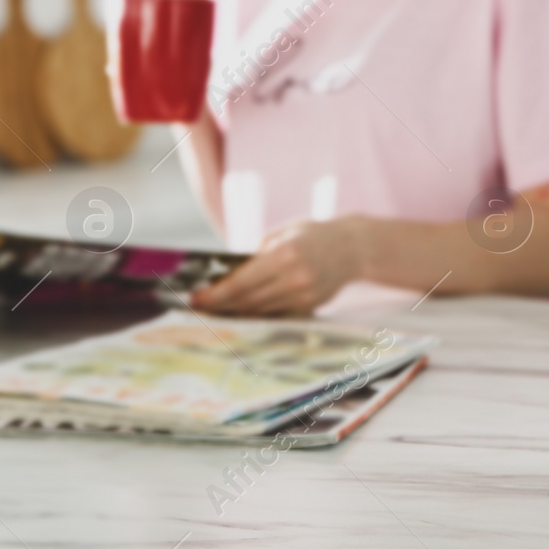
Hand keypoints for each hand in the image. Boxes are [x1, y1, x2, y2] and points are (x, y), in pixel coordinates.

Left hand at [191, 218, 368, 316]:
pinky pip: (275, 314)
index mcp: (285, 254)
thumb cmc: (312, 235)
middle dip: (220, 305)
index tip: (196, 298)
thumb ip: (256, 255)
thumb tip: (225, 275)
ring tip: (215, 309)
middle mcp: (295, 278)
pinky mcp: (310, 307)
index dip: (215, 295)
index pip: (241, 283)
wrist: (352, 248)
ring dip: (235, 312)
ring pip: (260, 311)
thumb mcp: (281, 234)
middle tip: (199, 306)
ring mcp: (304, 296)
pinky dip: (256, 313)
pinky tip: (241, 310)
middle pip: (247, 301)